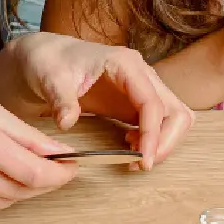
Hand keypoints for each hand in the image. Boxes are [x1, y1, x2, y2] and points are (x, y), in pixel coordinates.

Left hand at [2, 33, 193, 170]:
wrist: (46, 58)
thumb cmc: (50, 62)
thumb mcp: (50, 79)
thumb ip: (60, 99)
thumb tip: (67, 122)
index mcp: (125, 64)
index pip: (152, 102)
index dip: (153, 134)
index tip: (143, 160)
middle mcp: (141, 74)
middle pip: (176, 110)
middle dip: (165, 141)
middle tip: (141, 164)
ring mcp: (141, 88)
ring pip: (173, 117)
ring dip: (162, 142)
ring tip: (134, 158)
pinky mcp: (136, 102)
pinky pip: (159, 122)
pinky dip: (152, 139)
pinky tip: (129, 148)